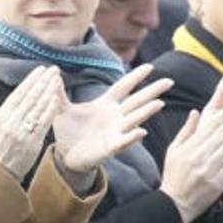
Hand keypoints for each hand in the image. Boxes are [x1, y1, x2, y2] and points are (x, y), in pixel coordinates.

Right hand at [0, 65, 61, 179]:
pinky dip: (50, 110)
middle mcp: (10, 122)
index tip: (40, 69)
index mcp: (0, 117)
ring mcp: (21, 132)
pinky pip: (43, 123)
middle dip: (43, 81)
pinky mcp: (32, 142)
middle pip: (30, 98)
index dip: (30, 80)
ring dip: (49, 92)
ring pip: (38, 108)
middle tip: (54, 69)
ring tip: (58, 79)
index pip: (18, 94)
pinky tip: (57, 99)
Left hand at [53, 64, 170, 173]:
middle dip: (152, 91)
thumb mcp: (62, 109)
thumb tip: (52, 72)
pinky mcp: (111, 147)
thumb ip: (59, 93)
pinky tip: (141, 131)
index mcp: (105, 105)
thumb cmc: (68, 131)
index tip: (150, 66)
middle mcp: (115, 116)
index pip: (123, 87)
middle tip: (169, 81)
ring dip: (146, 112)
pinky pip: (124, 141)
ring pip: (134, 119)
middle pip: (137, 101)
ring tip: (159, 104)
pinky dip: (132, 137)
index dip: (135, 77)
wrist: (66, 155)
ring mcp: (115, 131)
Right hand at [160, 63, 222, 222]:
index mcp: (188, 148)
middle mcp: (199, 156)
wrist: (174, 203)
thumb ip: (186, 131)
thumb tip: (196, 112)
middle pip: (221, 133)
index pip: (210, 126)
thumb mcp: (173, 150)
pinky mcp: (218, 181)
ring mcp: (209, 169)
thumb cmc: (173, 176)